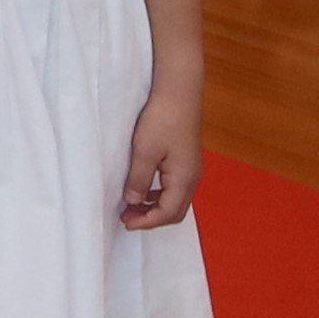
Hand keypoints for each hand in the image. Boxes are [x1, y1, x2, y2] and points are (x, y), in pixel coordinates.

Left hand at [119, 92, 201, 230]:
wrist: (179, 95)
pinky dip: (160, 195)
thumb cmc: (162, 120)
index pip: (168, 213)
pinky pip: (175, 188)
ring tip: (131, 206)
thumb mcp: (144, 151)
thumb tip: (134, 202)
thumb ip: (139, 179)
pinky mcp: (187, 162)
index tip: (125, 222)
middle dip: (152, 218)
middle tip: (127, 218)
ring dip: (155, 207)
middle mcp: (193, 179)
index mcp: (184, 180)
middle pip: (175, 211)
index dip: (147, 222)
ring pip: (176, 200)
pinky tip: (143, 189)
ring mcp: (192, 170)